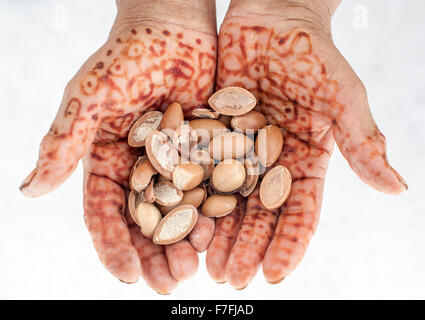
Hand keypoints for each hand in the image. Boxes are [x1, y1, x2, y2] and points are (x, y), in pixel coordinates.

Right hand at [20, 0, 216, 293]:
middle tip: (168, 283)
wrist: (172, 28)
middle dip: (153, 255)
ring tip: (193, 268)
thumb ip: (63, 143)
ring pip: (178, 212)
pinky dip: (211, 212)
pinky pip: (209, 188)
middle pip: (145, 222)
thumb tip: (28, 189)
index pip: (105, 214)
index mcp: (108, 162)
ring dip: (183, 242)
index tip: (126, 275)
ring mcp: (176, 163)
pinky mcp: (205, 152)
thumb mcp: (89, 98)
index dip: (113, 246)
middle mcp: (142, 169)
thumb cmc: (125, 57)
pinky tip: (217, 232)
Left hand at [206, 0, 406, 287]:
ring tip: (206, 264)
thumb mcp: (341, 97)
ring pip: (227, 200)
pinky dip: (192, 194)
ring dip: (218, 233)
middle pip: (259, 215)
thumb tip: (397, 187)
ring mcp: (239, 151)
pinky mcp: (212, 135)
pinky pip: (201, 169)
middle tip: (232, 280)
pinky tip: (181, 218)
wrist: (273, 20)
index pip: (300, 213)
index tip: (274, 276)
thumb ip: (362, 141)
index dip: (289, 245)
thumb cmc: (313, 55)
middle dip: (246, 248)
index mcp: (305, 162)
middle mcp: (271, 164)